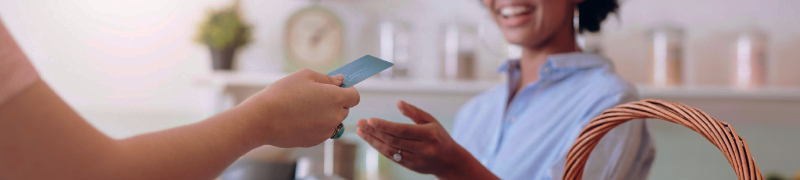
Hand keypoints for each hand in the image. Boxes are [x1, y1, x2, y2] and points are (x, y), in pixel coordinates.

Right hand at [237, 69, 359, 147]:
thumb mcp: (305, 76)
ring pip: (333, 121)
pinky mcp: (316, 141)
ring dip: (325, 114)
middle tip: (315, 96)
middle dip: (335, 102)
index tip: (336, 88)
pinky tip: (299, 119)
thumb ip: (327, 79)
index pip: (355, 96)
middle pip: (345, 109)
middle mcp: (335, 116)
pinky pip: (322, 131)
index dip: (347, 91)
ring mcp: (326, 131)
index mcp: (336, 98)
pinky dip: (316, 125)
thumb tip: (341, 81)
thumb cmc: (283, 94)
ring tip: (304, 108)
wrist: (263, 119)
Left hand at [357, 101, 488, 178]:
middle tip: (360, 123)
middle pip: (393, 141)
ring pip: (390, 151)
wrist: (450, 161)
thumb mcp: (431, 120)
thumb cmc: (439, 136)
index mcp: (429, 134)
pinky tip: (370, 139)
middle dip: (374, 132)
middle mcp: (423, 149)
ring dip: (373, 141)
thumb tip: (398, 103)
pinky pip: (392, 157)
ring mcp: (416, 160)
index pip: (403, 130)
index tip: (370, 119)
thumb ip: (414, 112)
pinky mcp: (410, 167)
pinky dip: (379, 148)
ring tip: (360, 131)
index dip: (385, 126)